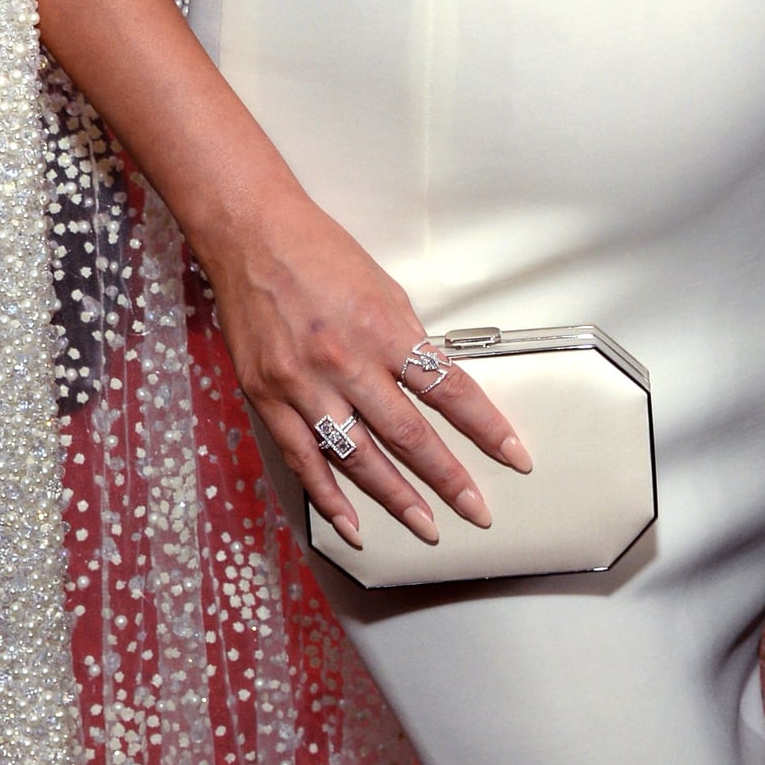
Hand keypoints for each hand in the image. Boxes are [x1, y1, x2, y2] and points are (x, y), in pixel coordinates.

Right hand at [201, 182, 529, 550]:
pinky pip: (304, 459)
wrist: (250, 235)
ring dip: (395, 499)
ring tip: (426, 529)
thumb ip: (406, 340)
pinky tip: (354, 526)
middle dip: (447, 478)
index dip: (485, 428)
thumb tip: (430, 385)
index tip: (514, 457)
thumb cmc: (321, 253)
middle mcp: (344, 361)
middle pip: (407, 434)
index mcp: (382, 328)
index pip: (448, 389)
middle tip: (476, 512)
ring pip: (357, 457)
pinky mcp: (267, 398)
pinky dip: (330, 498)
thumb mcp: (383, 287)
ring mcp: (302, 385)